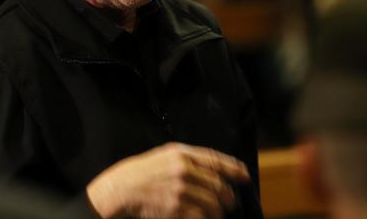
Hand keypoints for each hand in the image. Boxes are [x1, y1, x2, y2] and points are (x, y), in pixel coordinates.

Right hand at [86, 142, 249, 218]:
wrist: (121, 190)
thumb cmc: (141, 174)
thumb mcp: (163, 156)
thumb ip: (187, 159)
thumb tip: (214, 170)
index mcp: (181, 153)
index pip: (216, 160)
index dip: (234, 169)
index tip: (245, 176)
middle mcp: (184, 169)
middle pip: (220, 186)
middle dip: (227, 198)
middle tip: (227, 203)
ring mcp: (181, 189)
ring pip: (215, 205)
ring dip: (217, 212)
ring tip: (213, 213)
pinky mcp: (177, 208)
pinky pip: (202, 217)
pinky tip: (201, 218)